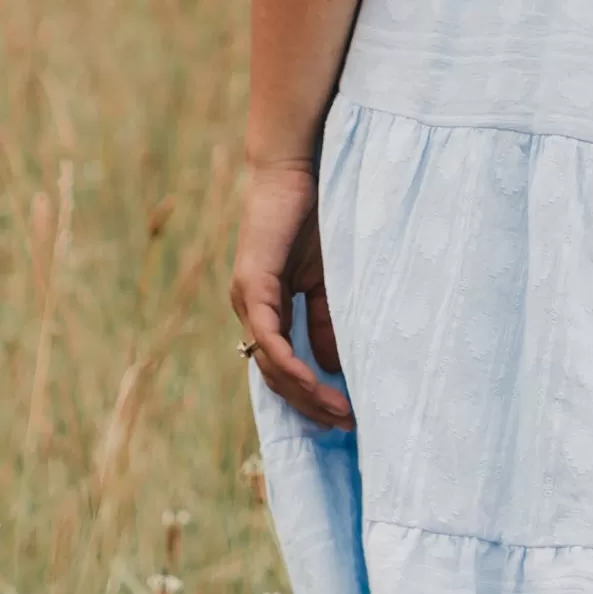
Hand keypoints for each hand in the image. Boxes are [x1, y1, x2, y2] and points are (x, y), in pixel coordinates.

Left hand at [229, 157, 352, 429]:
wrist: (298, 169)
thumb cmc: (315, 217)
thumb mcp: (328, 281)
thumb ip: (328, 321)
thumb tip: (334, 367)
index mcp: (268, 309)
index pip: (283, 367)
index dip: (309, 395)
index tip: (343, 416)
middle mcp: (250, 310)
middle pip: (274, 375)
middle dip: (310, 405)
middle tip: (345, 425)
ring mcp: (247, 299)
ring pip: (269, 363)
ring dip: (304, 392)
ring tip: (339, 412)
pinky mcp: (251, 285)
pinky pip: (267, 337)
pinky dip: (289, 362)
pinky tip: (314, 382)